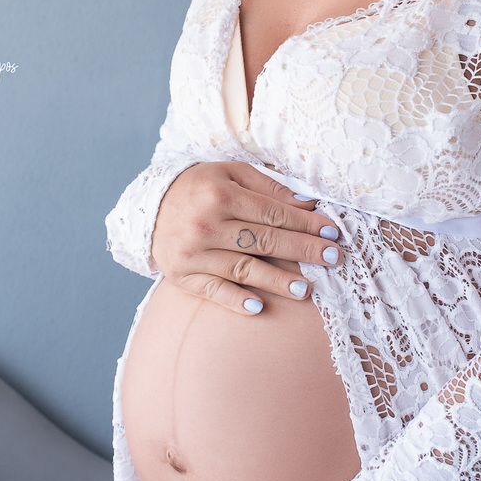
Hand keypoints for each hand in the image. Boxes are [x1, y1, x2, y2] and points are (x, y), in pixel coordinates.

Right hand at [150, 160, 342, 314]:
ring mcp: (193, 253)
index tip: (332, 232)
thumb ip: (268, 187)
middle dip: (303, 250)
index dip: (305, 223)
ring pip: (243, 268)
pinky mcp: (183, 276)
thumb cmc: (198, 187)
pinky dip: (235, 300)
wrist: (147, 208)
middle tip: (333, 259)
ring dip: (277, 280)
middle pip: (264, 240)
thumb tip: (306, 203)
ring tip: (306, 290)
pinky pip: (213, 290)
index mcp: (220, 196)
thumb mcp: (230, 174)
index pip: (273, 213)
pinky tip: (259, 307)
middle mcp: (206, 225)